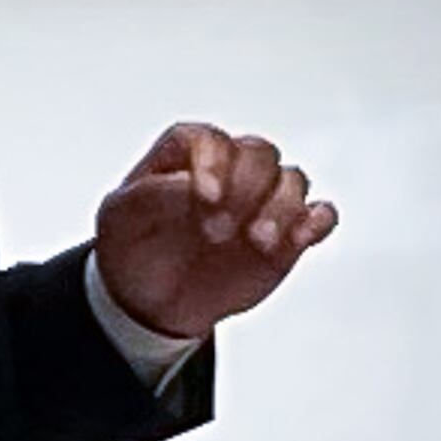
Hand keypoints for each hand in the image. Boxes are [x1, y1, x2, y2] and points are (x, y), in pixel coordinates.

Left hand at [93, 123, 337, 341]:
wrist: (152, 301)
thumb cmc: (133, 247)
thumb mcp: (119, 219)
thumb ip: (149, 195)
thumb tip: (187, 184)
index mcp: (187, 156)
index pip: (209, 140)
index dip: (213, 163)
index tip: (204, 198)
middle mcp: (230, 170)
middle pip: (258, 153)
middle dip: (246, 189)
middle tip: (218, 230)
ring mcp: (262, 201)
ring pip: (293, 180)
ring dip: (282, 208)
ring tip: (258, 243)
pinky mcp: (288, 234)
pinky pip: (320, 214)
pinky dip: (317, 221)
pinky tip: (302, 238)